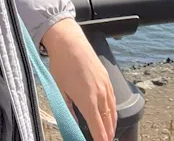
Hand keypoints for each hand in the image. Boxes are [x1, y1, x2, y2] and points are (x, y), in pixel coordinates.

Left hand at [42, 18, 116, 140]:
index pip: (97, 126)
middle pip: (108, 120)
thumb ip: (68, 109)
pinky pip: (113, 98)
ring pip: (113, 110)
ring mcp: (105, 85)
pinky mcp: (106, 77)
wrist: (70, 42)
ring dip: (112, 123)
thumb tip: (73, 123)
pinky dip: (113, 109)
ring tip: (110, 133)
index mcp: (87, 100)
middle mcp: (100, 94)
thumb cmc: (62, 66)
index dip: (100, 139)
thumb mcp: (60, 90)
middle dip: (108, 134)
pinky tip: (110, 113)